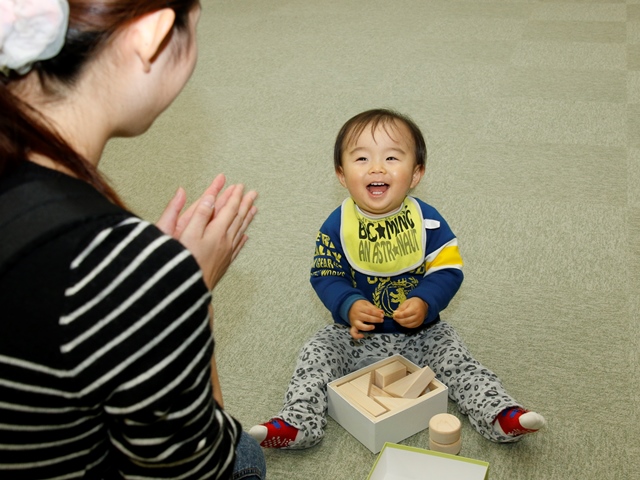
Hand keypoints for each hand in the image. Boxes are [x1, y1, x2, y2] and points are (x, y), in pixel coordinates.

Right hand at [156, 174, 257, 289]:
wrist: (189, 291)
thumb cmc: (184, 263)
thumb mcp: (187, 234)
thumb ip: (200, 216)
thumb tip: (211, 199)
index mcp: (216, 232)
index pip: (229, 209)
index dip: (235, 196)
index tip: (240, 186)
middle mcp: (225, 242)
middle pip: (238, 218)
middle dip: (245, 204)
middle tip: (254, 193)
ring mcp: (226, 253)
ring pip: (240, 231)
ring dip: (247, 218)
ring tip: (254, 210)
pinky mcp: (224, 263)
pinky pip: (237, 247)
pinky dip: (242, 238)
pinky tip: (245, 237)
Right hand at [348, 300, 383, 339]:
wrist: (349, 307)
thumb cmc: (360, 305)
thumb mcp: (366, 303)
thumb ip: (374, 308)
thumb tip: (382, 312)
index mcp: (360, 308)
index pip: (370, 311)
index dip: (377, 314)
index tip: (382, 315)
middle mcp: (357, 315)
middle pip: (367, 318)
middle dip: (375, 319)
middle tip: (381, 320)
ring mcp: (354, 321)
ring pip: (360, 326)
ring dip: (368, 327)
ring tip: (373, 327)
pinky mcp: (353, 326)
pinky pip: (353, 332)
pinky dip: (356, 335)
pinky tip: (362, 336)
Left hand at [393, 297, 427, 328]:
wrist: (423, 305)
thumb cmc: (414, 302)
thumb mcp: (406, 302)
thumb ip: (401, 308)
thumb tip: (395, 313)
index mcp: (415, 308)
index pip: (405, 314)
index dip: (398, 315)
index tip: (394, 314)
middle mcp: (418, 315)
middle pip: (406, 320)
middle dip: (398, 320)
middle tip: (394, 317)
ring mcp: (419, 321)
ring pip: (408, 325)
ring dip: (401, 323)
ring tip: (397, 319)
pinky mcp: (419, 324)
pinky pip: (411, 326)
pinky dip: (405, 325)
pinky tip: (402, 322)